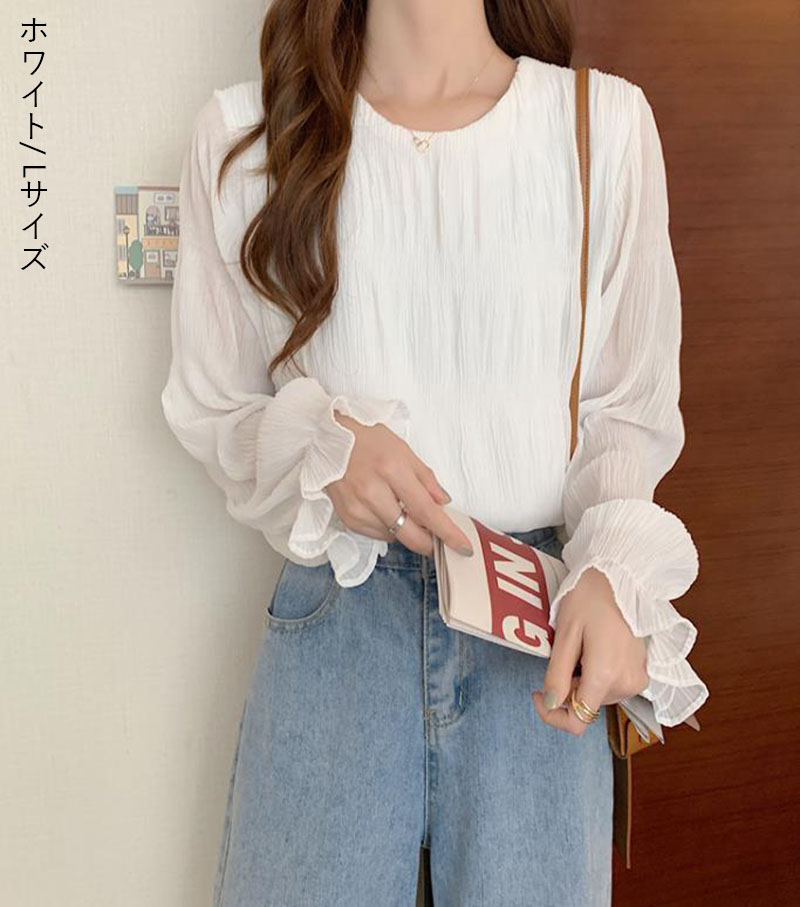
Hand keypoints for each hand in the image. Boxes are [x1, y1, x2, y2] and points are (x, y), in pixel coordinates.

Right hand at [323, 410, 474, 557]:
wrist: (327, 438)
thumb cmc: (367, 439)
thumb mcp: (403, 450)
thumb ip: (426, 479)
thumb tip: (443, 503)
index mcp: (391, 469)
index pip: (426, 510)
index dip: (447, 532)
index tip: (463, 546)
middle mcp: (372, 492)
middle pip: (410, 534)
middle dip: (430, 543)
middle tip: (441, 541)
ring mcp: (357, 507)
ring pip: (394, 536)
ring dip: (408, 532)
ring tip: (405, 511)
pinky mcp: (347, 517)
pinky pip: (377, 534)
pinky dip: (388, 529)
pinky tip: (387, 511)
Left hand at [531, 567, 648, 735]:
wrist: (621, 577)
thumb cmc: (589, 598)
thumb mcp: (565, 634)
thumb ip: (557, 674)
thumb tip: (549, 705)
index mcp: (605, 676)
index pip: (577, 721)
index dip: (551, 714)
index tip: (537, 692)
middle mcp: (626, 684)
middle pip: (586, 705)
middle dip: (568, 686)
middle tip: (564, 651)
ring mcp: (637, 679)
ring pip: (598, 695)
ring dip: (582, 679)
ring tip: (582, 644)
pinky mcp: (642, 672)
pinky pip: (612, 684)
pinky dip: (597, 674)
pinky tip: (595, 646)